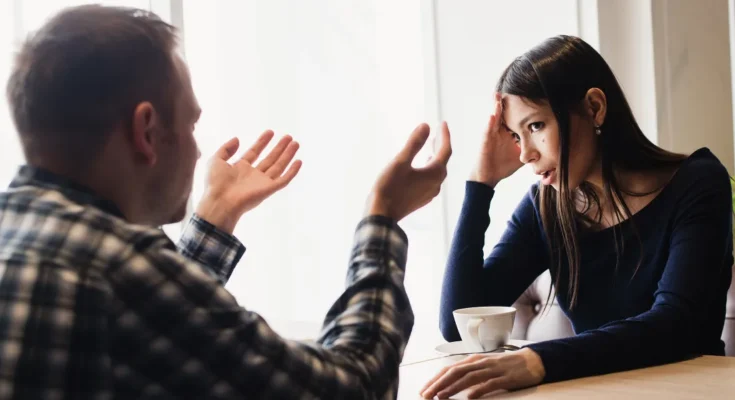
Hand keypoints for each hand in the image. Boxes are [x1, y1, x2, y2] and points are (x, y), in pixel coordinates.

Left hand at [196, 131, 301, 232]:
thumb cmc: (215, 184)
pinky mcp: (269, 189)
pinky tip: (298, 161)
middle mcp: (253, 175)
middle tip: (288, 137)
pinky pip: (284, 180)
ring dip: (287, 155)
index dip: (262, 142)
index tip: (270, 132)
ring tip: (295, 143)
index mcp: (240, 169)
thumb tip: (237, 139)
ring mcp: (262, 182)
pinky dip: (292, 171)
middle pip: (270, 159)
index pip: (254, 152)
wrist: (220, 202)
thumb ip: (226, 149)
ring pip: (279, 166)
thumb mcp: (216, 160)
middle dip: (279, 148)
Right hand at [366, 122, 451, 221]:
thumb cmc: (389, 187)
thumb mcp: (401, 161)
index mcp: (435, 173)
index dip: (444, 135)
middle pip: (443, 160)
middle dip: (440, 144)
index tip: (442, 122)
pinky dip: (428, 168)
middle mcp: (436, 184)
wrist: (382, 214)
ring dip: (434, 156)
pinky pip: (430, 179)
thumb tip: (426, 126)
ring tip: (430, 146)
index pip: (445, 150)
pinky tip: (421, 166)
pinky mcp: (421, 198)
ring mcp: (430, 193)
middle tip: (437, 131)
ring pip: (437, 170)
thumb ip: (414, 143)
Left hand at [420, 348, 544, 398]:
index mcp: (473, 360)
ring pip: (469, 377)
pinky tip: (469, 397)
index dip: (435, 379)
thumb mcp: (484, 366)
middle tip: (426, 395)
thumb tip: (450, 383)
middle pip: (455, 372)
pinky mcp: (505, 378)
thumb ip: (469, 373)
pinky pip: (489, 384)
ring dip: (453, 387)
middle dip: (438, 384)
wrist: (532, 360)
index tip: (424, 390)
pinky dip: (478, 390)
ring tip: (441, 396)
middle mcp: (480, 363)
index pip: (449, 368)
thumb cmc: (505, 366)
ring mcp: (493, 369)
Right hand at [470, 93, 522, 187]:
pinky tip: (492, 115)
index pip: (514, 116)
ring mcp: (490, 135)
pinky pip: (487, 131)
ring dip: (495, 107)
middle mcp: (498, 131)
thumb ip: (531, 149)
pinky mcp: (484, 142)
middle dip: (505, 101)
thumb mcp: (521, 156)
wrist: (488, 178)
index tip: (526, 93)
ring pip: (494, 118)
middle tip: (510, 86)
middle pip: (503, 113)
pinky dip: (489, 123)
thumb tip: (549, 148)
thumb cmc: (502, 166)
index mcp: (507, 133)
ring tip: (497, 95)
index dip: (519, 106)